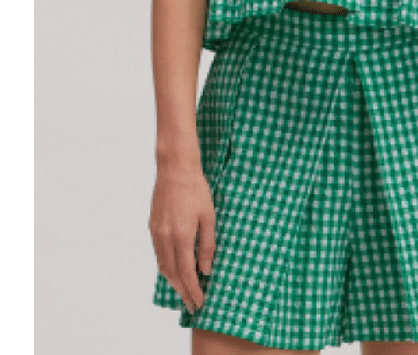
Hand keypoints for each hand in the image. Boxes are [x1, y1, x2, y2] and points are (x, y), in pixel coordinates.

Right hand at [148, 160, 216, 314]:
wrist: (175, 169)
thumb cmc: (196, 190)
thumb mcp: (209, 216)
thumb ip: (207, 245)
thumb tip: (206, 270)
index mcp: (181, 236)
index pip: (187, 273)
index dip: (192, 290)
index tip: (199, 303)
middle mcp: (165, 238)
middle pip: (172, 274)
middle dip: (182, 291)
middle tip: (191, 304)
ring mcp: (156, 232)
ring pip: (163, 265)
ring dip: (173, 281)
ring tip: (184, 291)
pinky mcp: (152, 226)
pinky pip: (158, 253)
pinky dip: (166, 266)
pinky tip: (173, 269)